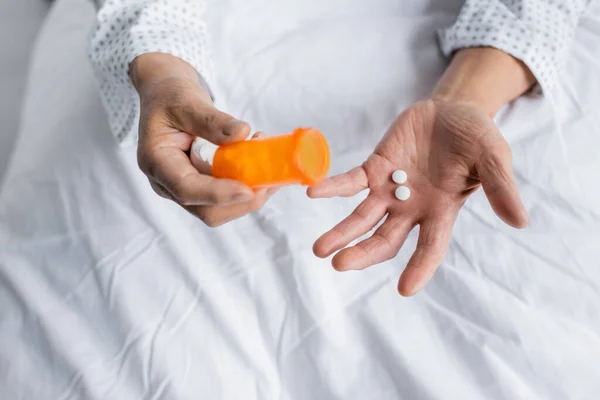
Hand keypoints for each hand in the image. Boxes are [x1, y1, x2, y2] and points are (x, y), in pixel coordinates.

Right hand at [132, 53, 274, 225]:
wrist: (165, 98)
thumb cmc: (170, 97)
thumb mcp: (188, 101)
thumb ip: (212, 120)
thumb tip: (242, 133)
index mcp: (156, 162)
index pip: (186, 189)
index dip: (218, 194)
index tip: (248, 190)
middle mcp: (167, 183)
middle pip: (206, 211)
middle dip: (241, 201)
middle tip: (270, 179)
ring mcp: (184, 189)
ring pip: (220, 210)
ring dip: (249, 195)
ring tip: (268, 166)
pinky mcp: (200, 188)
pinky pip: (225, 198)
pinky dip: (247, 186)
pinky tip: (260, 166)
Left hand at [308, 98, 528, 294]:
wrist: (453, 111)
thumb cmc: (477, 138)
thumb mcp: (493, 157)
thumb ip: (501, 187)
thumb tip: (520, 222)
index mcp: (441, 212)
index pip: (430, 248)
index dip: (419, 268)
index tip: (404, 289)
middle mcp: (412, 209)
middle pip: (384, 240)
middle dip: (363, 253)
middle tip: (340, 264)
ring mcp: (390, 190)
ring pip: (362, 218)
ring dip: (341, 232)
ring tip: (320, 249)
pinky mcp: (374, 169)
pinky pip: (350, 182)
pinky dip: (333, 188)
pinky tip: (314, 193)